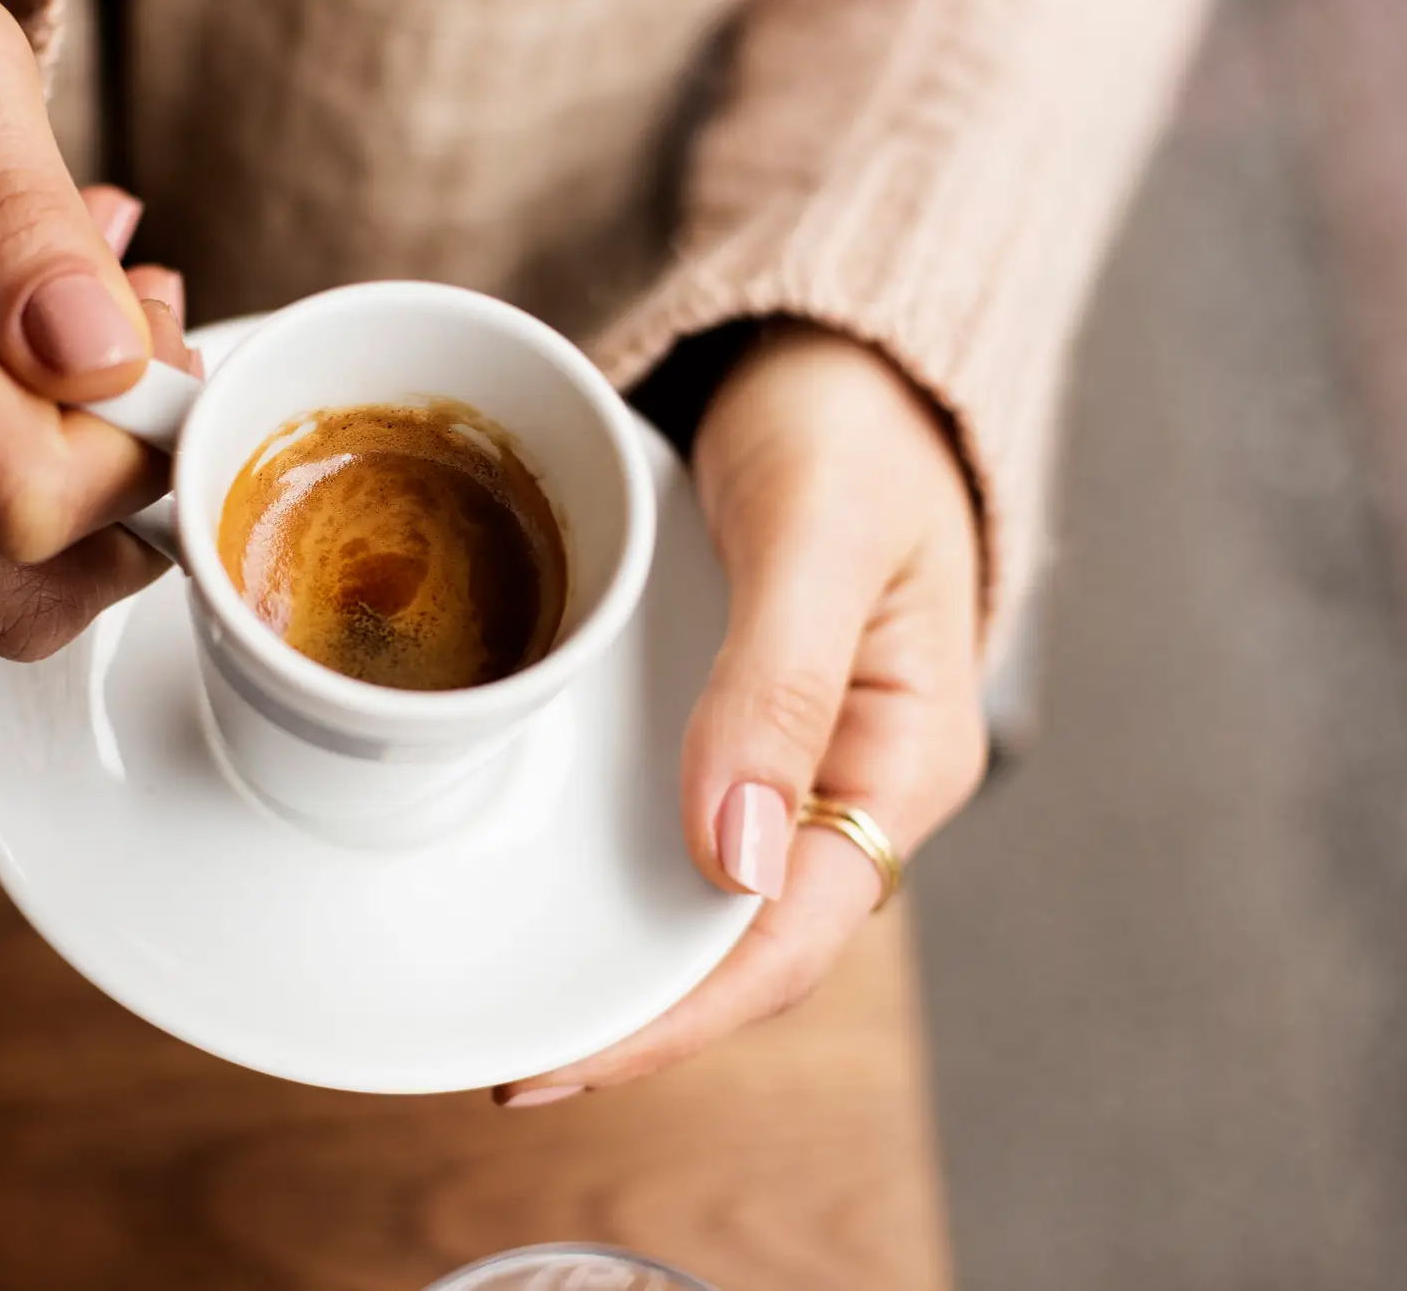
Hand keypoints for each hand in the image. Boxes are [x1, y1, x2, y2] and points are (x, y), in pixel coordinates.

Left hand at [498, 323, 989, 1104]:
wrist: (837, 345)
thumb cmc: (850, 418)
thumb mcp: (816, 532)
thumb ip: (778, 682)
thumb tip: (729, 859)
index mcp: (902, 758)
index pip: (790, 938)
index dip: (676, 1016)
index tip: (557, 1061)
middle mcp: (849, 781)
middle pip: (742, 944)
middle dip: (632, 1015)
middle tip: (504, 1059)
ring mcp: (793, 755)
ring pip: (705, 895)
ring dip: (617, 955)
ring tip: (504, 997)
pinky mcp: (738, 718)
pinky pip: (677, 821)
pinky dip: (612, 867)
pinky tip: (540, 880)